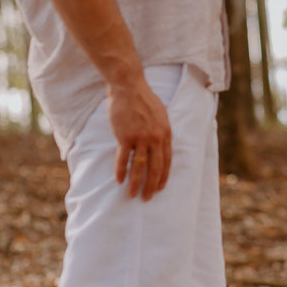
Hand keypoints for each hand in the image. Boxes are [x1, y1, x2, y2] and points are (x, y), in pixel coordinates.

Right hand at [109, 76, 172, 199]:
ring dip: (136, 183)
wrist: (129, 88)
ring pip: (139, 167)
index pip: (167, 160)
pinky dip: (121, 171)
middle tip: (147, 198)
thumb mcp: (162, 115)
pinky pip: (123, 158)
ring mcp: (140, 138)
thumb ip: (162, 131)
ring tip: (132, 195)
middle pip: (155, 167)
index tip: (159, 188)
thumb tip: (162, 146)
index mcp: (166, 133)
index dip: (163, 176)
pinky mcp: (125, 137)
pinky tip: (119, 180)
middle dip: (151, 185)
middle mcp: (155, 138)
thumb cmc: (145, 100)